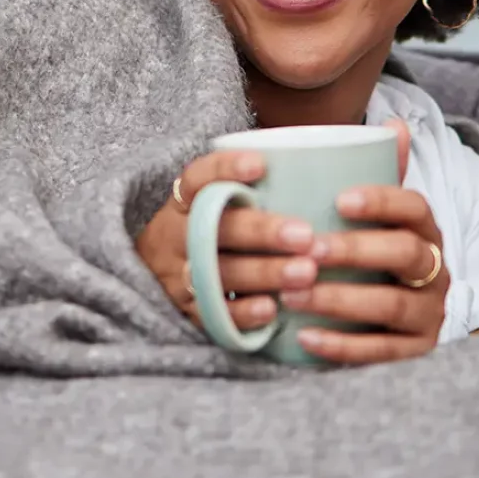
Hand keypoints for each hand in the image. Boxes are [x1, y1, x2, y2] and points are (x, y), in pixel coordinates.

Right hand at [136, 149, 320, 332]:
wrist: (157, 272)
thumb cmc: (210, 228)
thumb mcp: (216, 204)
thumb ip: (254, 189)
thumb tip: (321, 163)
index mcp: (184, 202)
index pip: (198, 178)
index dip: (225, 169)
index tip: (260, 165)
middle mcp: (176, 235)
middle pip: (216, 229)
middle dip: (262, 232)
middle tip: (305, 235)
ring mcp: (178, 275)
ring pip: (217, 273)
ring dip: (263, 273)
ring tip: (306, 272)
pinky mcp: (187, 310)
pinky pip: (213, 314)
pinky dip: (243, 312)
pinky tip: (273, 309)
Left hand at [280, 120, 450, 365]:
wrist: (406, 328)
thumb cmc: (378, 260)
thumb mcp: (382, 220)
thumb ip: (380, 176)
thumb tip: (392, 123)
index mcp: (424, 231)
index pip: (414, 208)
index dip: (381, 201)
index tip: (339, 200)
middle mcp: (435, 271)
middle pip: (407, 254)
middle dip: (356, 250)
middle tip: (307, 250)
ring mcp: (430, 314)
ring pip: (392, 305)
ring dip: (340, 299)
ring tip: (292, 294)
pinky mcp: (416, 354)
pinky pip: (383, 353)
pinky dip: (343, 346)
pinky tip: (305, 338)